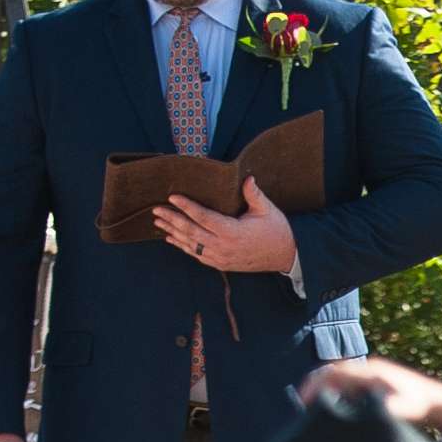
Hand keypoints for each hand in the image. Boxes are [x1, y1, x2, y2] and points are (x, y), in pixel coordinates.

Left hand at [152, 180, 297, 278]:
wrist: (284, 257)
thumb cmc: (276, 230)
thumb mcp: (267, 210)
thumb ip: (254, 194)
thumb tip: (246, 177)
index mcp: (233, 232)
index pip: (204, 217)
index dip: (186, 207)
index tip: (172, 197)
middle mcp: (223, 247)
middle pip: (191, 232)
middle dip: (172, 219)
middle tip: (156, 209)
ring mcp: (220, 257)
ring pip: (191, 244)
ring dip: (173, 232)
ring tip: (158, 222)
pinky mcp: (220, 263)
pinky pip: (197, 254)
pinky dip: (182, 246)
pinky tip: (172, 239)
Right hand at [298, 356, 441, 437]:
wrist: (435, 400)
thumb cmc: (420, 406)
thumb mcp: (404, 409)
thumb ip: (387, 409)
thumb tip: (372, 412)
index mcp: (370, 373)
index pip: (333, 373)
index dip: (315, 386)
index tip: (304, 403)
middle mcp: (367, 369)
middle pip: (331, 373)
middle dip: (313, 387)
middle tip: (301, 408)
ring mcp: (369, 374)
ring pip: (337, 378)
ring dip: (322, 390)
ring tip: (310, 410)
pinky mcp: (371, 381)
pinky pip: (345, 384)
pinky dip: (333, 393)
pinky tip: (330, 410)